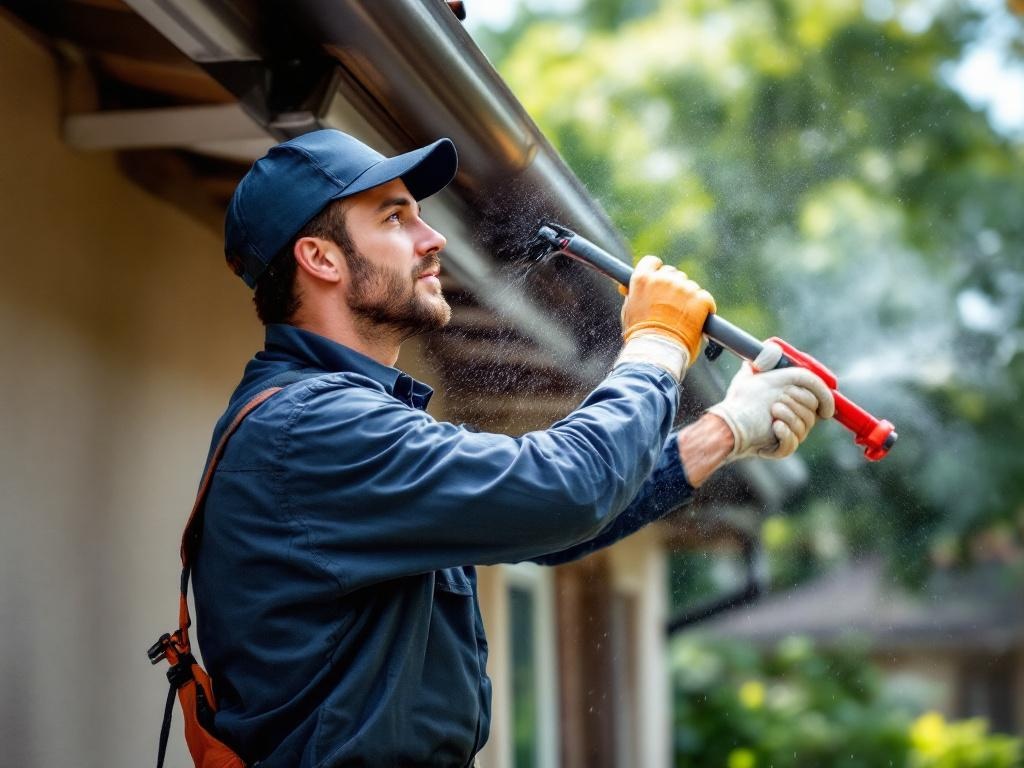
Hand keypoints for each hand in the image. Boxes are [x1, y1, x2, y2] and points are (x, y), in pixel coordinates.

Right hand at [620, 256, 715, 365]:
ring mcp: (683, 288)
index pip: (652, 262)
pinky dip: (704, 309)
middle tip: (671, 307)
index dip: (657, 271)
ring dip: (688, 299)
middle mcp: (663, 278)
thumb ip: (633, 295)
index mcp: (643, 279)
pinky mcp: (700, 298)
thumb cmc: (640, 336)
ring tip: (681, 320)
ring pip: (690, 287)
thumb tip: (626, 287)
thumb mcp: (629, 311)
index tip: (659, 280)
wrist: (656, 351)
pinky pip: (705, 298)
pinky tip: (697, 321)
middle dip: (673, 288)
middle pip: (673, 274)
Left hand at [707, 341, 835, 460]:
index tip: (824, 400)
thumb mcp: (750, 377)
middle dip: (798, 402)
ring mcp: (788, 435)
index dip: (824, 398)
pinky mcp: (780, 449)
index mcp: (793, 402)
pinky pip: (792, 444)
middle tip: (779, 400)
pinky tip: (774, 426)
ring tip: (772, 411)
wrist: (728, 422)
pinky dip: (785, 434)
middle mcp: (793, 419)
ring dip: (788, 416)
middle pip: (812, 412)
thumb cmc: (740, 401)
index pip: (818, 399)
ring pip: (803, 427)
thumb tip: (768, 349)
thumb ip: (762, 363)